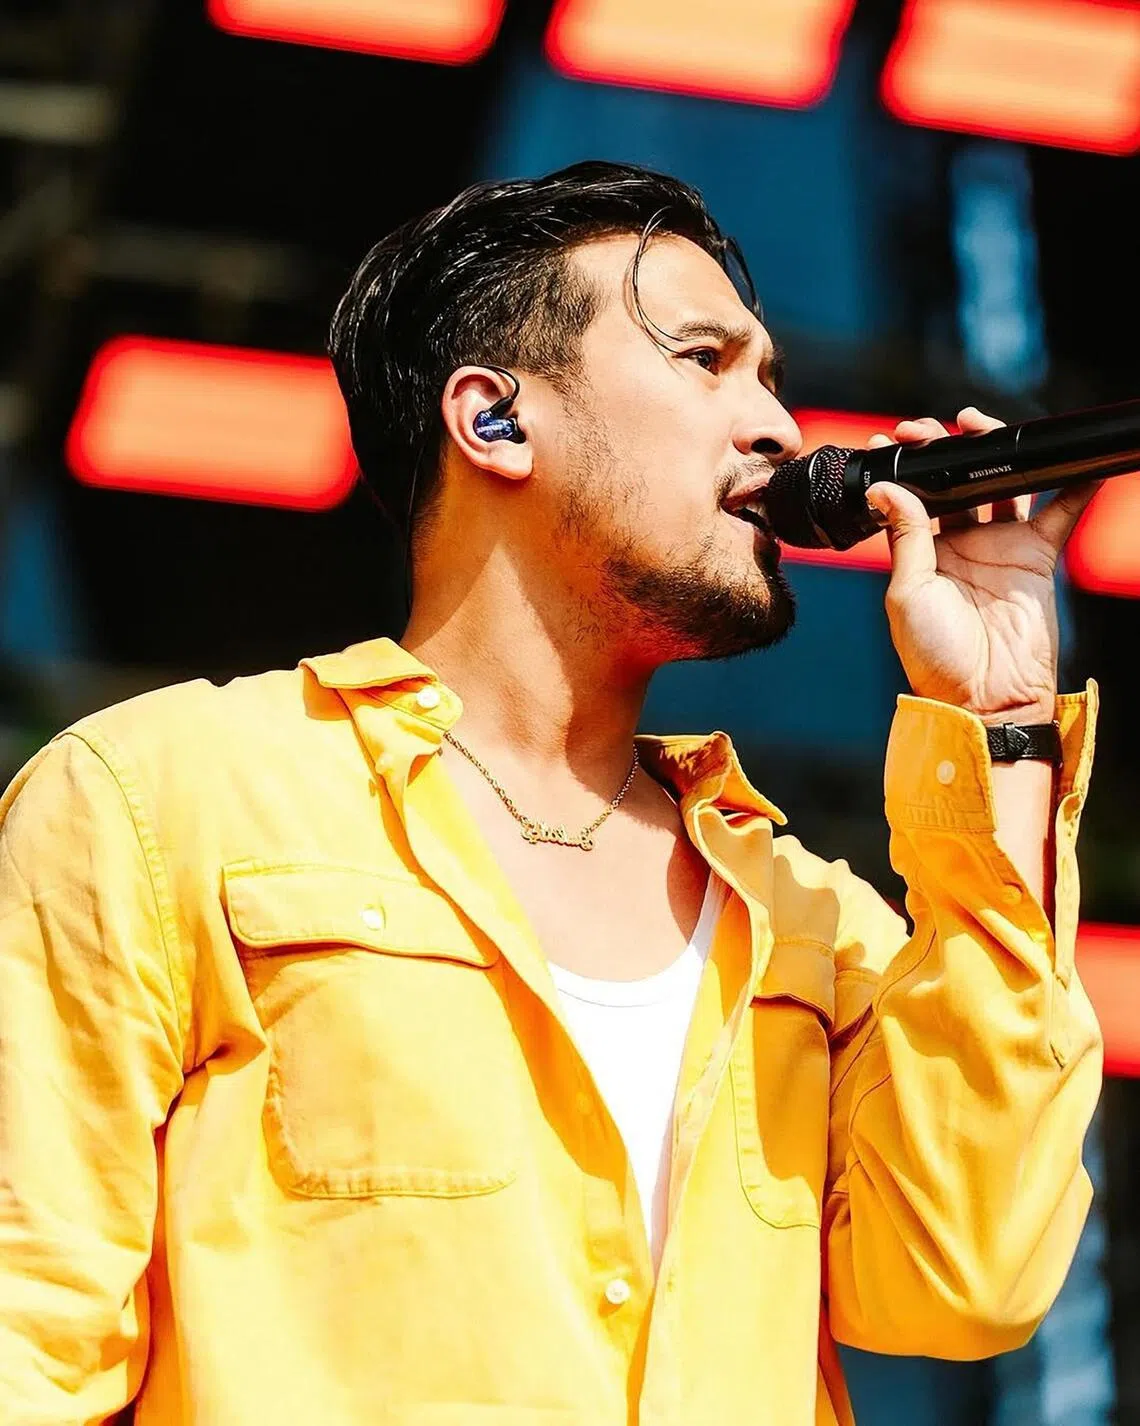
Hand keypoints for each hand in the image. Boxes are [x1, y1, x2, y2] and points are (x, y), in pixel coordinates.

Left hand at [865, 407, 1099, 724]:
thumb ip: (905, 536)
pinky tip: (1077, 459)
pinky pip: (1060, 512)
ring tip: (982, 426)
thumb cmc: (935, 655)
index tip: (893, 439)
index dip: (905, 467)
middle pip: (958, 483)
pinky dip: (1074, 486)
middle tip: (933, 426)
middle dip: (947, 450)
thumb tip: (886, 486)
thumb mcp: (908, 591)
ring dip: (997, 454)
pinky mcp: (1037, 556)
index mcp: (921, 553)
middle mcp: (960, 545)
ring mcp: (1000, 547)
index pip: (912, 497)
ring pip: (1003, 486)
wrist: (986, 697)